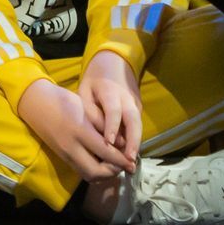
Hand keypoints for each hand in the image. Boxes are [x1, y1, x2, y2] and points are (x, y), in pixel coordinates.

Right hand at [17, 78, 131, 180]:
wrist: (36, 104)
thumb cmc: (63, 100)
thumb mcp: (85, 107)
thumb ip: (103, 124)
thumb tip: (121, 142)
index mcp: (80, 130)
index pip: (105, 152)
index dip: (121, 159)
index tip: (133, 161)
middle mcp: (71, 146)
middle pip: (96, 172)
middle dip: (113, 172)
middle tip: (124, 165)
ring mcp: (65, 154)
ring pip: (88, 175)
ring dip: (104, 174)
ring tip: (115, 165)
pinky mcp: (62, 157)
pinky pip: (81, 171)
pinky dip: (95, 171)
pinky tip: (102, 163)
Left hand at [76, 51, 141, 169]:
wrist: (115, 62)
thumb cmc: (95, 78)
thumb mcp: (85, 89)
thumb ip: (89, 110)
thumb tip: (94, 133)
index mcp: (110, 91)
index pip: (113, 110)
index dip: (111, 127)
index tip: (108, 143)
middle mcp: (126, 98)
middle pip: (133, 120)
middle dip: (132, 140)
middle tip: (128, 159)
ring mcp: (135, 102)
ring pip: (138, 124)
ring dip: (136, 143)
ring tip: (131, 162)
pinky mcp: (138, 108)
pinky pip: (137, 125)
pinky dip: (135, 138)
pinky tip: (129, 154)